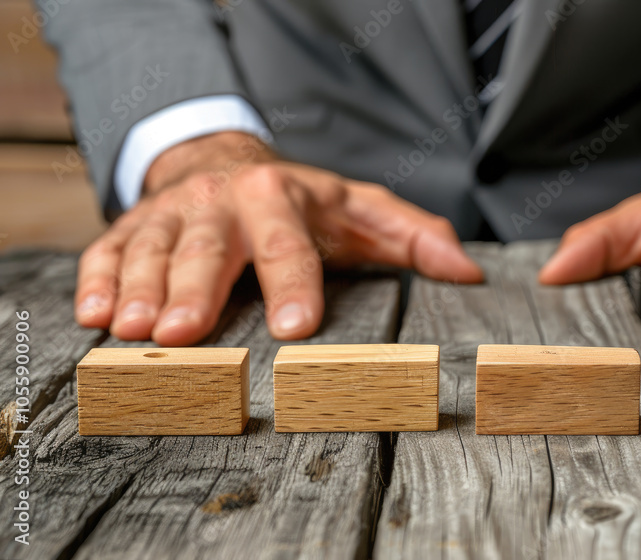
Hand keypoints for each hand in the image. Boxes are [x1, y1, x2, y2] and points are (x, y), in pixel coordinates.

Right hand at [75, 132, 481, 344]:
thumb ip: (415, 238)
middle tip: (185, 334)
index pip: (290, 243)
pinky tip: (96, 317)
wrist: (230, 164)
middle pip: (209, 248)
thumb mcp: (364, 211)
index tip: (294, 327)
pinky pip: (109, 251)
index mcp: (284, 197)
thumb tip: (469, 272)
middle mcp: (224, 201)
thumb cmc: (304, 204)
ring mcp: (174, 213)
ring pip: (153, 251)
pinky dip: (98, 281)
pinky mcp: (134, 227)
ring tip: (133, 331)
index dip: (292, 283)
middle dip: (195, 290)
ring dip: (141, 290)